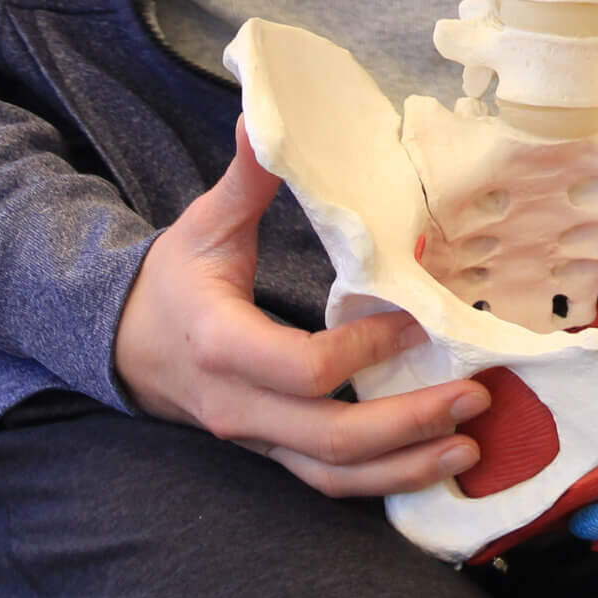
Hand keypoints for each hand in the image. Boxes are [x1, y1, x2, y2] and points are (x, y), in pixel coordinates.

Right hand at [113, 117, 490, 495]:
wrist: (121, 346)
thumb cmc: (170, 281)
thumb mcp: (201, 226)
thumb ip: (244, 180)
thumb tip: (263, 117)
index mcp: (222, 345)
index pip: (304, 367)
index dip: (366, 350)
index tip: (417, 321)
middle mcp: (239, 406)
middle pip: (332, 437)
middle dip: (409, 422)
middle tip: (475, 396)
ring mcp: (255, 439)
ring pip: (334, 474)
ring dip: (405, 465)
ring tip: (469, 445)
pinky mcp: (270, 453)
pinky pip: (328, 480)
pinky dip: (384, 480)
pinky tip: (433, 462)